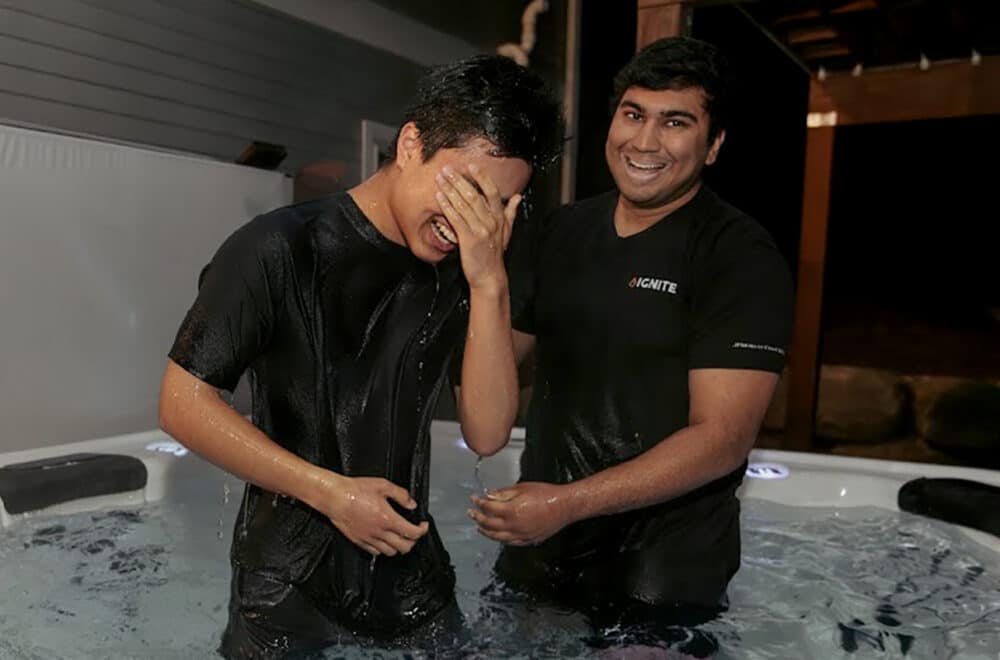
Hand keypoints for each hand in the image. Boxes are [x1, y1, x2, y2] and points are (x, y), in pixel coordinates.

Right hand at [319, 475, 429, 555]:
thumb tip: (411, 503)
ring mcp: (368, 539)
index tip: (423, 525)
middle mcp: (379, 532)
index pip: (412, 533)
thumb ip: (401, 495)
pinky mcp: (359, 541)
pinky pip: (375, 552)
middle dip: (413, 541)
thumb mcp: (383, 485)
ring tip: (399, 537)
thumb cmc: (355, 490)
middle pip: (404, 547)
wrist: (335, 497)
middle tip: (413, 532)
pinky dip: (383, 549)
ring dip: (398, 546)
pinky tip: (383, 540)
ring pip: (390, 552)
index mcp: (388, 519)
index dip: (422, 530)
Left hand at [435, 164, 521, 290]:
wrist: (490, 276)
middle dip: (459, 180)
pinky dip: (447, 206)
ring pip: (464, 204)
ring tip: (440, 179)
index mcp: (500, 218)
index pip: (492, 192)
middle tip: (448, 168)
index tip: (471, 165)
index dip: (482, 177)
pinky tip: (439, 197)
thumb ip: (511, 213)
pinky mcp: (469, 239)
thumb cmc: (495, 254)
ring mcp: (480, 230)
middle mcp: (491, 221)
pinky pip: (456, 218)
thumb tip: (518, 197)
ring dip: (450, 189)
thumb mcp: (507, 232)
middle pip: (475, 195)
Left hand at [468, 481, 573, 545]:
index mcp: (511, 510)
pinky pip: (509, 542)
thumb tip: (490, 495)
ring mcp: (520, 535)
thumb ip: (504, 493)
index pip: (488, 508)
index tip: (475, 499)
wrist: (564, 506)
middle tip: (472, 513)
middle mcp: (514, 525)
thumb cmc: (547, 495)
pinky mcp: (528, 540)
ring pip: (497, 537)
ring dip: (486, 531)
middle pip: (489, 524)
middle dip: (478, 518)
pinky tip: (497, 536)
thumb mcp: (522, 488)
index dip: (479, 502)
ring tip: (479, 527)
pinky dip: (500, 539)